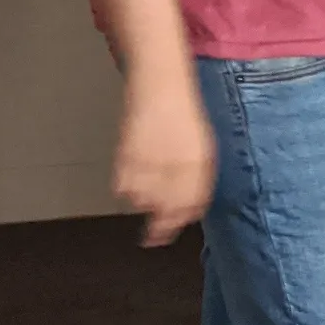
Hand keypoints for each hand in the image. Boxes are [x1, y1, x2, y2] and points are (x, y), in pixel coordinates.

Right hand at [116, 72, 215, 245]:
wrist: (161, 87)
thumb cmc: (183, 114)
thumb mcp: (201, 145)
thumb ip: (198, 175)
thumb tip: (191, 205)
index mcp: (199, 163)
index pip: (194, 203)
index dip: (185, 218)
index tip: (178, 227)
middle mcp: (176, 167)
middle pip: (167, 211)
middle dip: (161, 227)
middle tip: (155, 237)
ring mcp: (150, 163)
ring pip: (142, 201)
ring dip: (144, 202)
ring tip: (146, 193)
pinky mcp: (127, 158)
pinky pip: (123, 188)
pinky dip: (126, 188)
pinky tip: (132, 180)